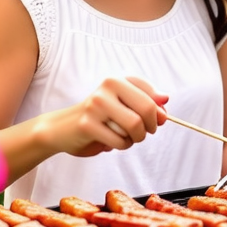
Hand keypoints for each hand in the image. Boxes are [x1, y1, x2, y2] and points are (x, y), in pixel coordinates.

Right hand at [48, 76, 169, 157]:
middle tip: (143, 133)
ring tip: (126, 138)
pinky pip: (119, 141)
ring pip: (135, 126)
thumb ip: (147, 103)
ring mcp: (96, 105)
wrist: (61, 129)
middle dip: (150, 127)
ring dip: (136, 138)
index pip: (153, 95)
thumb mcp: (123, 106)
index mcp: (118, 80)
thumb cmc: (98, 117)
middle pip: (147, 109)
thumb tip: (165, 101)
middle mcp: (107, 87)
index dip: (158, 112)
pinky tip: (111, 142)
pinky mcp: (87, 124)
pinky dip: (122, 146)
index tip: (154, 120)